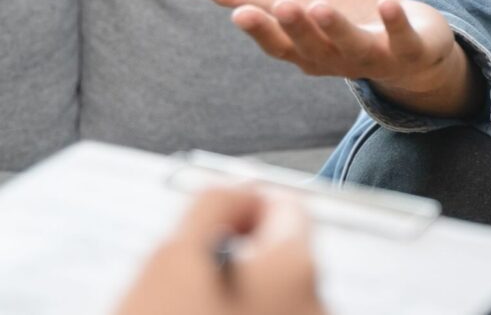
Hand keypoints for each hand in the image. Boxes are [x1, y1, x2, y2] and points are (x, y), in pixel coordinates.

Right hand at [115, 188, 324, 314]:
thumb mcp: (171, 260)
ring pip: (275, 303)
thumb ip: (214, 204)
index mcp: (297, 270)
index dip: (247, 206)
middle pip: (284, 259)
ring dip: (238, 304)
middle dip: (238, 262)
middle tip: (186, 287)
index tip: (215, 223)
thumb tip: (243, 187)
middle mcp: (318, 309)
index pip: (290, 207)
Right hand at [182, 0, 459, 94]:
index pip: (276, 44)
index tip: (240, 13)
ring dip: (336, 29)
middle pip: (311, 47)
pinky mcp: (408, 48)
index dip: (260, 31)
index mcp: (302, 50)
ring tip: (319, 5)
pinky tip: (387, 3)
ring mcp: (373, 57)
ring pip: (352, 47)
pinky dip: (394, 24)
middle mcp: (334, 59)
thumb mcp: (290, 0)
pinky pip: (401, 40)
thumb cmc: (339, 21)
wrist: (408, 44)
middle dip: (295, 28)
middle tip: (279, 5)